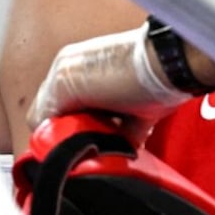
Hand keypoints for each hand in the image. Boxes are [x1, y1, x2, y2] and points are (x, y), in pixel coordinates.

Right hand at [27, 22, 190, 146]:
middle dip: (75, 136)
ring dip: (99, 141)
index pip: (44, 110)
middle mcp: (87, 82)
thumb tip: (44, 131)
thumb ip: (47, 106)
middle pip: (71, 122)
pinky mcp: (140, 112)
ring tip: (104, 147)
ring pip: (96, 130)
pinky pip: (123, 136)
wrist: (171, 67)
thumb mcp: (67, 83)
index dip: (49, 128)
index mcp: (65, 71)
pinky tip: (124, 148)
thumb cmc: (121, 70)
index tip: (60, 143)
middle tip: (83, 146)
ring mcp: (114, 97)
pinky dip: (123, 145)